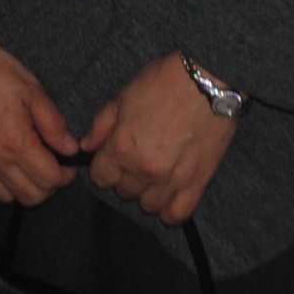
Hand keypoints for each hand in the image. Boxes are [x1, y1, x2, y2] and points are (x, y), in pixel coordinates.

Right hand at [0, 0, 77, 205]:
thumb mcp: (31, 89)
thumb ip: (53, 123)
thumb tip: (69, 147)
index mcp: (15, 143)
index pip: (50, 179)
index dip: (66, 175)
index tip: (70, 163)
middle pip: (30, 197)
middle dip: (49, 186)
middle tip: (55, 166)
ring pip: (6, 196)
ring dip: (24, 188)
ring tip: (30, 166)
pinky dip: (0, 183)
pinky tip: (6, 163)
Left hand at [84, 54, 236, 225]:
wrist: (207, 80)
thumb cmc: (164, 82)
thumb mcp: (124, 97)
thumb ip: (101, 125)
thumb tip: (86, 146)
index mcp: (121, 148)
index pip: (100, 178)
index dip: (105, 166)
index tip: (114, 156)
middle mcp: (143, 170)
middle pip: (124, 192)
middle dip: (126, 177)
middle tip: (139, 158)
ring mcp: (171, 180)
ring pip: (148, 206)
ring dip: (148, 192)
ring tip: (156, 173)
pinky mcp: (197, 184)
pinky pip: (177, 214)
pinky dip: (171, 209)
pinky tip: (171, 193)